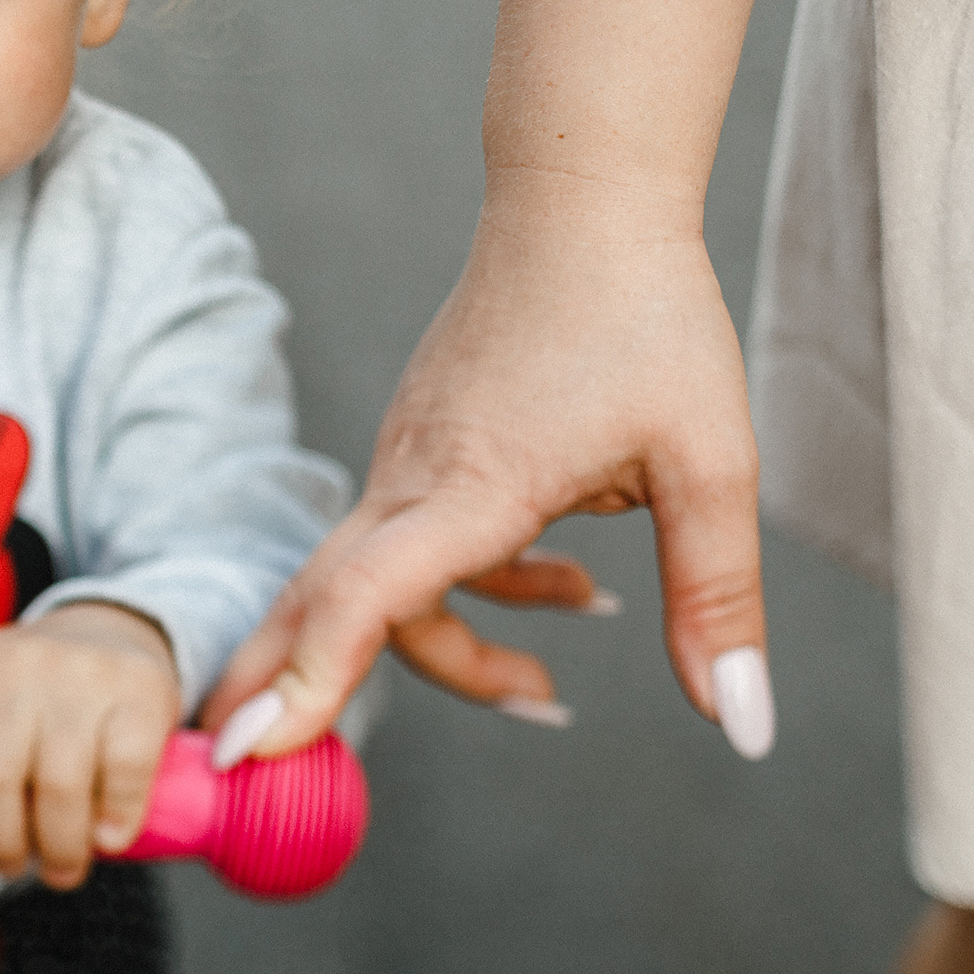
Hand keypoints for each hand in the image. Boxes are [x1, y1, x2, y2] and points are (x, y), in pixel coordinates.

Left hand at [0, 602, 181, 890]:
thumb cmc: (33, 699)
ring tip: (60, 865)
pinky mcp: (140, 690)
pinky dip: (115, 820)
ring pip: (57, 784)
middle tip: (9, 863)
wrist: (112, 630)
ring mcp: (80, 673)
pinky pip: (123, 773)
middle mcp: (15, 662)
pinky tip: (108, 837)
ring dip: (58, 847)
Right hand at [201, 172, 768, 763]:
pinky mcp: (421, 448)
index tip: (250, 749)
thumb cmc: (646, 316)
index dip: (310, 678)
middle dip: (280, 690)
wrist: (579, 201)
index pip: (367, 596)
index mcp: (472, 484)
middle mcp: (413, 476)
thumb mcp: (712, 466)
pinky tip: (571, 586)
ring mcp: (405, 458)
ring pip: (376, 583)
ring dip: (442, 650)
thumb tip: (738, 727)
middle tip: (236, 772)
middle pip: (323, 603)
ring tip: (547, 689)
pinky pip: (411, 546)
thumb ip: (716, 602)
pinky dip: (466, 594)